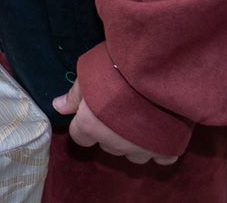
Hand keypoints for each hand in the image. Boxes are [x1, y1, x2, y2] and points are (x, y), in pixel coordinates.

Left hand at [53, 80, 179, 166]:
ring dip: (132, 141)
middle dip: (109, 131)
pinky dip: (159, 148)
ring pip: (131, 154)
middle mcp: (115, 144)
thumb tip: (58, 107)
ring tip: (139, 119)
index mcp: (91, 127)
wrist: (157, 71)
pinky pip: (161, 157)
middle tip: (118, 109)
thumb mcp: (88, 74)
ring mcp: (142, 150)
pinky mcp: (167, 149)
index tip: (93, 110)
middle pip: (107, 144)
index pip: (79, 136)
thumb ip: (74, 95)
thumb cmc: (116, 69)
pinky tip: (160, 132)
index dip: (84, 122)